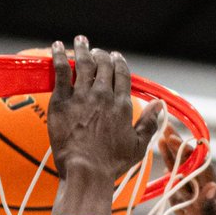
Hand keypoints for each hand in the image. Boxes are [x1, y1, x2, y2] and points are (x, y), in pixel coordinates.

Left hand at [48, 37, 162, 182]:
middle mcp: (103, 96)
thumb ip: (149, 124)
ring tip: (80, 41)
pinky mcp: (62, 101)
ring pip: (83, 63)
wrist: (86, 173)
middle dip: (101, 55)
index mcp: (122, 105)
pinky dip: (58, 56)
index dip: (118, 62)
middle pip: (103, 64)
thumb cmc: (111, 165)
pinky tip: (56, 47)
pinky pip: (61, 71)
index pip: (122, 73)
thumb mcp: (137, 147)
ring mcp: (81, 96)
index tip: (115, 58)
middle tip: (96, 52)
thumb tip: (159, 106)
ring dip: (82, 49)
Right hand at [160, 125, 215, 214]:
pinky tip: (164, 181)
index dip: (189, 152)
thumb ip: (211, 211)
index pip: (202, 170)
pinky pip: (180, 204)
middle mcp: (210, 202)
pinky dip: (171, 192)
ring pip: (183, 185)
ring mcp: (200, 213)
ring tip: (159, 149)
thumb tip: (210, 186)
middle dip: (178, 152)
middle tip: (163, 133)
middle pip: (191, 172)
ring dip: (172, 167)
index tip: (175, 136)